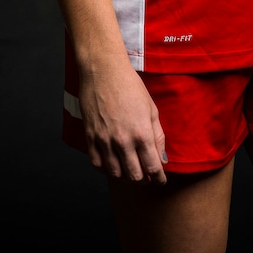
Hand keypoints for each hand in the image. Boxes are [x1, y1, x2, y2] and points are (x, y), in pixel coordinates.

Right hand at [78, 58, 167, 183]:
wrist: (104, 71)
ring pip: (116, 174)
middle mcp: (123, 141)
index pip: (153, 168)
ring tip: (130, 167)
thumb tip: (161, 158)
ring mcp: (105, 141)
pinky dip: (106, 168)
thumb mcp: (151, 109)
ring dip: (125, 175)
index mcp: (142, 133)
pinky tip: (113, 162)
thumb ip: (158, 136)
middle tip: (146, 174)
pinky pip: (98, 164)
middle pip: (135, 176)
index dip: (159, 179)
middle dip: (144, 179)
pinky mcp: (90, 137)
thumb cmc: (130, 86)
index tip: (161, 181)